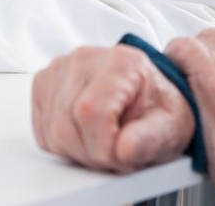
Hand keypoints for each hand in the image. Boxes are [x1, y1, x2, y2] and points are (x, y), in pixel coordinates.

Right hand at [32, 45, 194, 173]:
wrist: (149, 98)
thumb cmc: (159, 110)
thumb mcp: (171, 128)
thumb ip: (151, 139)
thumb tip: (125, 148)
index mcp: (121, 62)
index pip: (90, 112)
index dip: (104, 148)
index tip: (124, 156)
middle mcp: (86, 58)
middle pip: (67, 127)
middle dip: (93, 154)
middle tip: (119, 153)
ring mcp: (61, 68)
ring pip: (52, 133)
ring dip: (79, 152)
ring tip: (106, 144)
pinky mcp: (45, 83)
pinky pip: (43, 132)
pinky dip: (64, 145)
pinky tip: (88, 136)